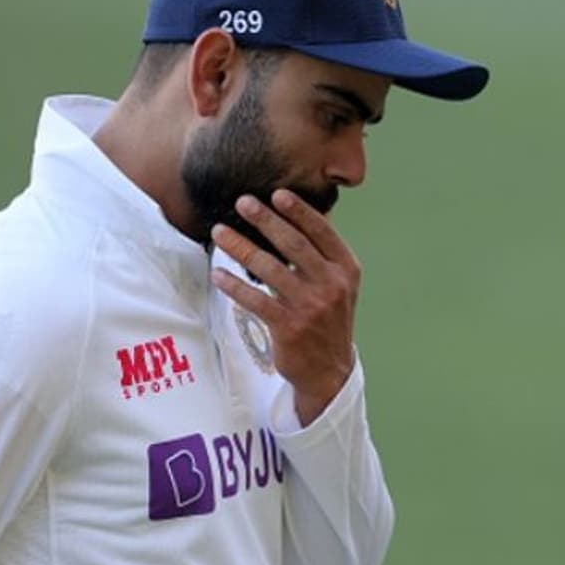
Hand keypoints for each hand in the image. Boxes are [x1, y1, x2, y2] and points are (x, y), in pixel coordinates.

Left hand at [210, 188, 360, 424]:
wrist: (329, 371)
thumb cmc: (328, 320)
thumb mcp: (339, 285)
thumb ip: (323, 255)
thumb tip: (302, 215)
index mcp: (346, 270)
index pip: (322, 232)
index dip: (299, 211)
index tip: (277, 194)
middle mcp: (331, 285)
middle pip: (294, 245)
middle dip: (266, 220)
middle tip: (243, 202)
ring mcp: (310, 306)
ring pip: (269, 268)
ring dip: (241, 247)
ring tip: (220, 232)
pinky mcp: (288, 327)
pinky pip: (254, 299)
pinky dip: (233, 285)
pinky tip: (218, 273)